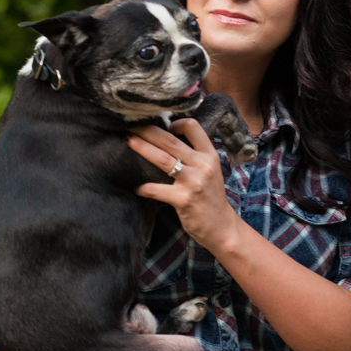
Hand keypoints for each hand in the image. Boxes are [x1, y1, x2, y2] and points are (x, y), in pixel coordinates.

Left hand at [128, 119, 240, 252]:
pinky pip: (155, 189)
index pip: (193, 126)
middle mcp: (203, 165)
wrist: (222, 227)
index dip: (175, 122)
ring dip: (142, 148)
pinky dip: (142, 187)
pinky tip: (135, 187)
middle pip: (170, 140)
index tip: (162, 127)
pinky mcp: (184, 200)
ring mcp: (194, 182)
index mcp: (210, 155)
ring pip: (162, 159)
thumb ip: (195, 156)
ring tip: (128, 141)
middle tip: (131, 126)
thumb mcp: (211, 171)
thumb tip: (168, 140)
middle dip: (148, 130)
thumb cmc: (211, 198)